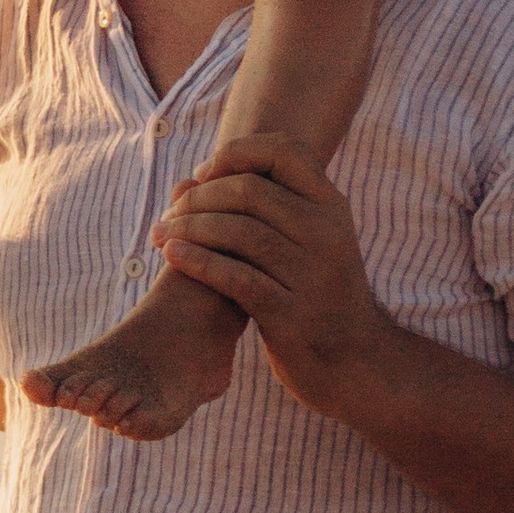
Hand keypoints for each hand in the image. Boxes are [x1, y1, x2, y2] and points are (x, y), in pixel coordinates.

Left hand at [152, 134, 401, 414]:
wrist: (355, 362)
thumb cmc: (315, 294)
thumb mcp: (308, 242)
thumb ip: (265, 208)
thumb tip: (192, 177)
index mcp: (332, 207)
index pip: (284, 150)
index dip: (236, 153)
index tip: (204, 173)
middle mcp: (327, 234)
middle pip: (249, 190)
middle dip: (199, 197)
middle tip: (169, 213)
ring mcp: (312, 274)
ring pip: (238, 231)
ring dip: (189, 227)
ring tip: (159, 235)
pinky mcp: (291, 314)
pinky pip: (234, 276)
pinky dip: (197, 261)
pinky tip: (171, 256)